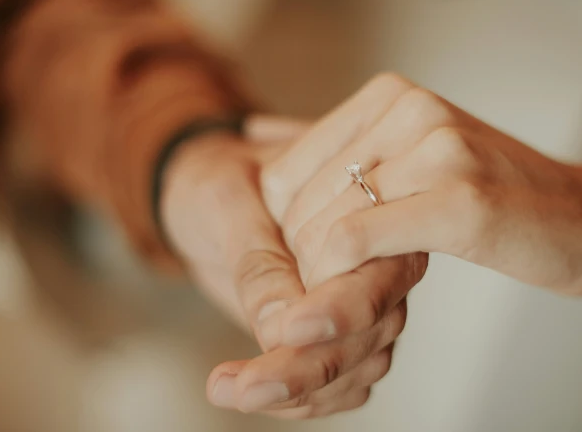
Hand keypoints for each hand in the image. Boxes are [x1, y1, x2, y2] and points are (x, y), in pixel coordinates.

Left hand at [162, 115, 419, 418]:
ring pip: (356, 371)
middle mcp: (375, 266)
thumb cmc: (220, 181)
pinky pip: (338, 387)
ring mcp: (360, 307)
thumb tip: (279, 327)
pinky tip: (247, 388)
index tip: (286, 330)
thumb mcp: (226, 201)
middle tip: (243, 385)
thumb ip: (258, 261)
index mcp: (365, 217)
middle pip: (368, 334)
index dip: (337, 311)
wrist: (206, 198)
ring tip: (225, 387)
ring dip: (296, 392)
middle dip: (306, 369)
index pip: (372, 273)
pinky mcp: (336, 339)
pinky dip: (297, 400)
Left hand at [257, 73, 581, 347]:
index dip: (286, 224)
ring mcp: (437, 150)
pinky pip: (358, 239)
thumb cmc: (489, 191)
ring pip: (323, 223)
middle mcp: (410, 108)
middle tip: (325, 286)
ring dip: (320, 273)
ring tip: (346, 293)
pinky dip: (343, 275)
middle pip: (298, 198)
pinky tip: (362, 290)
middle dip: (299, 255)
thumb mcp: (406, 152)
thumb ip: (326, 139)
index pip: (285, 168)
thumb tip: (251, 131)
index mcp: (390, 94)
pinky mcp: (458, 199)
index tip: (313, 256)